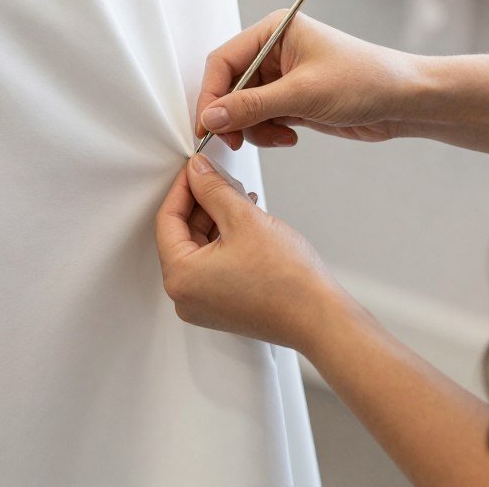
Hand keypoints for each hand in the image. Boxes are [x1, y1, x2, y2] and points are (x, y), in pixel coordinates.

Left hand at [154, 154, 341, 353]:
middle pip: (182, 235)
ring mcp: (203, 305)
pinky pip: (212, 265)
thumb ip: (213, 189)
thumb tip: (197, 171)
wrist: (321, 318)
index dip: (182, 187)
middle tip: (220, 179)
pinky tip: (245, 222)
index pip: (167, 220)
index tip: (196, 168)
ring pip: (199, 248)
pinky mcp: (222, 307)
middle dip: (202, 203)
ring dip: (216, 219)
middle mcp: (185, 297)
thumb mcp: (243, 219)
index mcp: (180, 278)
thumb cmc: (287, 281)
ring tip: (240, 198)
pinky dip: (225, 240)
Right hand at [196, 11, 422, 149]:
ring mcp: (282, 77)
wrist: (404, 101)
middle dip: (232, 116)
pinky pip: (261, 119)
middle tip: (234, 141)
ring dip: (253, 128)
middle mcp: (273, 51)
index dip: (211, 95)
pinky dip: (269, 133)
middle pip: (229, 86)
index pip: (223, 61)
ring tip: (279, 137)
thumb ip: (252, 106)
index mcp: (274, 31)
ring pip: (243, 107)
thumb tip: (211, 117)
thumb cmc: (365, 80)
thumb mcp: (303, 94)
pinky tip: (291, 137)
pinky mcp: (291, 100)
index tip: (207, 126)